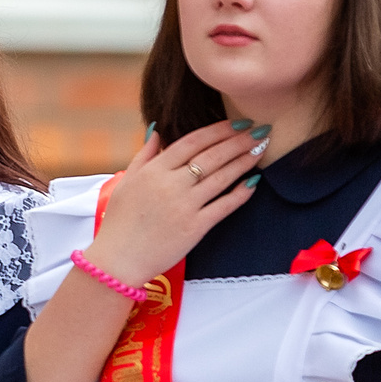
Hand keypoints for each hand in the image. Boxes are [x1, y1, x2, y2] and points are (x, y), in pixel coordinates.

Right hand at [75, 121, 266, 292]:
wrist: (119, 259)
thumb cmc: (119, 221)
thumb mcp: (127, 180)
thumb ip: (145, 154)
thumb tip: (157, 129)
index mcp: (153, 170)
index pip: (192, 142)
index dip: (218, 130)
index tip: (237, 122)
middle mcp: (171, 184)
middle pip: (211, 156)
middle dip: (238, 141)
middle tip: (259, 130)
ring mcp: (184, 206)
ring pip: (221, 177)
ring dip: (244, 161)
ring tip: (261, 148)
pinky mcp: (195, 227)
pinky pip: (224, 206)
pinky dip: (240, 193)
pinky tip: (254, 181)